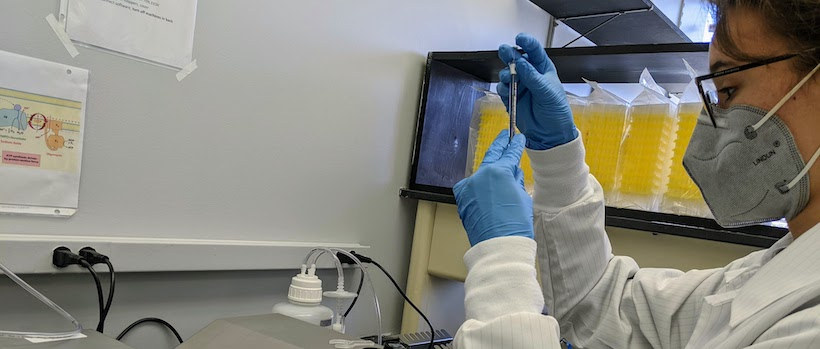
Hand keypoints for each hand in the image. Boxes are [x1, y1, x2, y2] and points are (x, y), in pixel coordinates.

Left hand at [453, 130, 532, 245]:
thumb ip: (516, 181)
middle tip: (504, 136)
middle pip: (491, 156)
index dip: (515, 145)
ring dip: (489, 169)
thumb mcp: (522, 198)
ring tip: (498, 164)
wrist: (498, 246)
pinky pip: (472, 187)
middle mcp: (480, 176)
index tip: (518, 139)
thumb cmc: (514, 226)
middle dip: (499, 146)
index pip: (509, 154)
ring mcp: (469, 187)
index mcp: (498, 172)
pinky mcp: (462, 199)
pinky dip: (479, 186)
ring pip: (481, 173)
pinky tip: (487, 189)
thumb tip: (513, 174)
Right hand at [496, 33, 577, 149]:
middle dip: (510, 54)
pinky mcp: (512, 98)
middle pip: (516, 60)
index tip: (520, 38)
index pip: (534, 51)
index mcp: (543, 69)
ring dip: (505, 74)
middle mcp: (530, 75)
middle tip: (505, 51)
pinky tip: (507, 92)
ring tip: (508, 78)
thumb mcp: (548, 92)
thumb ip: (533, 77)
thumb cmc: (556, 111)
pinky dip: (502, 89)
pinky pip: (502, 89)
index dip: (527, 43)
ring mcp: (520, 86)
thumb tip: (521, 63)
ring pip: (507, 74)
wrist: (550, 133)